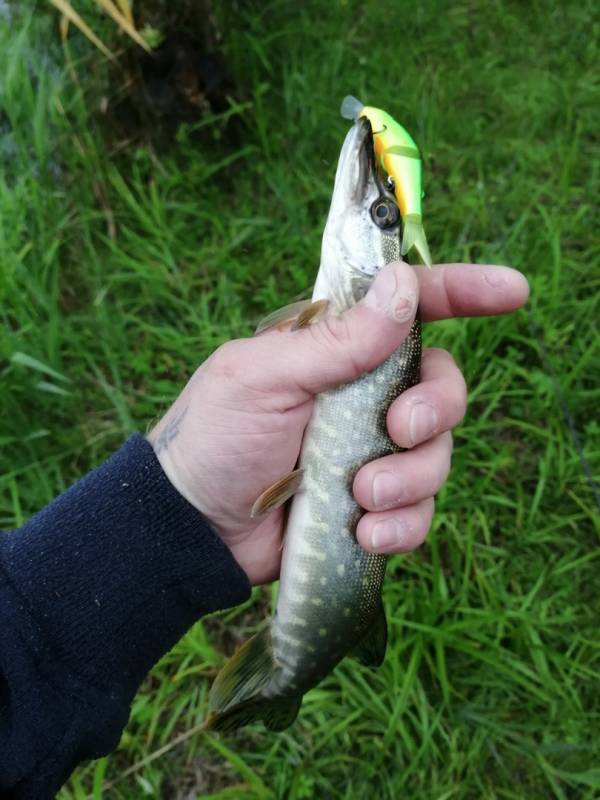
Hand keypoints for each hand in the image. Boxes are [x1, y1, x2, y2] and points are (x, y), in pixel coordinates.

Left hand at [148, 261, 527, 584]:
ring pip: (438, 455)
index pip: (411, 310)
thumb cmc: (215, 436)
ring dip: (409, 479)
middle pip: (443, 386)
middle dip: (436, 409)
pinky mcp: (373, 506)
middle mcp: (365, 396)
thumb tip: (403, 285)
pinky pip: (420, 513)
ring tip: (359, 497)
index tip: (513, 291)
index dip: (464, 293)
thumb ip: (336, 340)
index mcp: (337, 350)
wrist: (192, 527)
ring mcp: (371, 453)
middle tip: (396, 432)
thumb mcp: (264, 377)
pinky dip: (402, 525)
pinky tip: (365, 532)